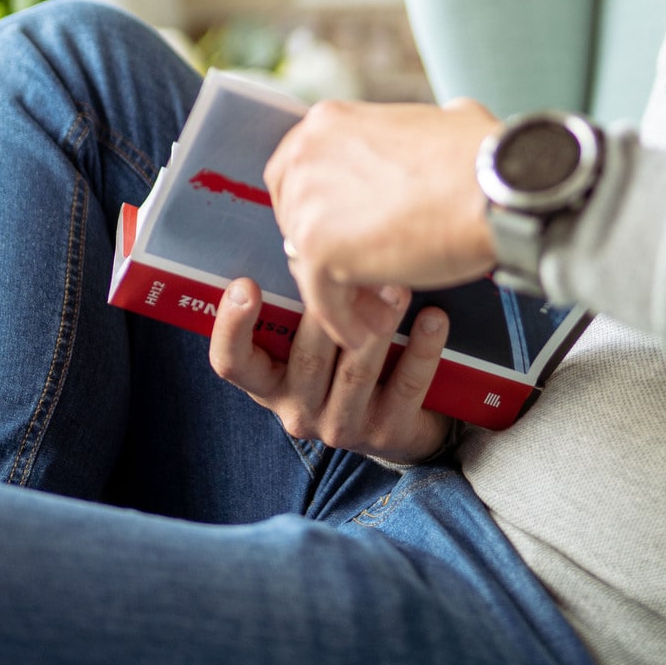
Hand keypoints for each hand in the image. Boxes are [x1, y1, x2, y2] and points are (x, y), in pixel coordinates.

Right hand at [208, 277, 454, 463]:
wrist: (399, 423)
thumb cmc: (344, 364)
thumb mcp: (312, 341)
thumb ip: (300, 303)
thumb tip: (303, 231)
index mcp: (269, 383)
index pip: (232, 362)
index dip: (232, 327)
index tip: (246, 285)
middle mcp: (298, 410)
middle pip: (306, 358)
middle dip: (329, 310)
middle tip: (350, 267)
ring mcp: (343, 427)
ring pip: (356, 371)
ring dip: (381, 324)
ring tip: (399, 286)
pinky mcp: (389, 433)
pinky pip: (406, 386)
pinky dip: (421, 349)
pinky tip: (434, 318)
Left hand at [265, 97, 498, 354]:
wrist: (495, 191)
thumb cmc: (481, 159)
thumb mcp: (444, 118)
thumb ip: (420, 130)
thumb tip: (444, 125)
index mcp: (328, 123)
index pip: (298, 176)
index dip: (325, 212)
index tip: (349, 234)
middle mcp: (306, 156)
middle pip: (297, 221)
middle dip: (330, 252)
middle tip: (367, 276)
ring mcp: (307, 204)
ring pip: (309, 265)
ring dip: (342, 291)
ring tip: (378, 309)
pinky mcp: (320, 250)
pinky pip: (322, 301)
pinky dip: (344, 322)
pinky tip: (368, 330)